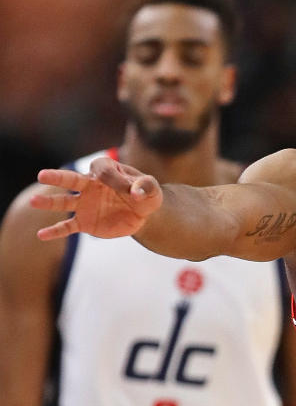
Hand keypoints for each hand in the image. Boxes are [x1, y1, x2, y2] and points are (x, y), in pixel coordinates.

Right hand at [31, 157, 162, 239]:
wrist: (142, 213)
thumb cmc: (145, 195)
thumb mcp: (151, 189)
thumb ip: (146, 186)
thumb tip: (136, 193)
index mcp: (106, 171)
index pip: (103, 171)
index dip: (115, 178)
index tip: (130, 189)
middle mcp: (89, 185)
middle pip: (71, 179)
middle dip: (58, 177)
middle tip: (42, 175)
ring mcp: (84, 204)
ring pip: (64, 202)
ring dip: (50, 202)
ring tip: (33, 202)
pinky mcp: (85, 222)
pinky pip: (68, 226)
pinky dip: (56, 231)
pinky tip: (42, 235)